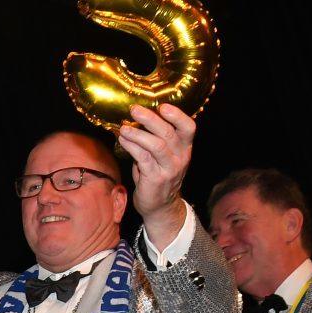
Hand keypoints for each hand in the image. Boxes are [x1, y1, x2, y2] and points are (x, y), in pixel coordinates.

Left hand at [118, 103, 194, 242]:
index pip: (189, 127)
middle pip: (169, 133)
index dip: (177, 115)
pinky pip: (143, 158)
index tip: (162, 106)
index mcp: (184, 148)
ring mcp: (169, 169)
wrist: (161, 206)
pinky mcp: (155, 179)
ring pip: (156, 145)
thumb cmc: (159, 175)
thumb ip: (156, 139)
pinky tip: (122, 140)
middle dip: (150, 118)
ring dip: (138, 133)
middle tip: (134, 109)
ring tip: (123, 127)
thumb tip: (135, 119)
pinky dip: (131, 146)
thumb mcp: (164, 156)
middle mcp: (180, 157)